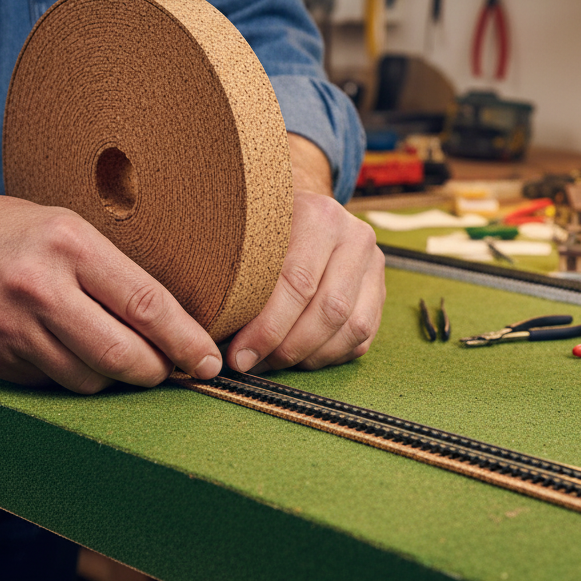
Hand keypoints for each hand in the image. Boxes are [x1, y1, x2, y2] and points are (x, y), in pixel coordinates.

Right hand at [0, 156, 221, 393]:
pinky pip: (53, 384)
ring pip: (88, 380)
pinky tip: (71, 352)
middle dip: (157, 370)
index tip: (207, 359)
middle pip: (121, 354)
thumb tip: (179, 322)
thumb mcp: (74, 227)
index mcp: (70, 245)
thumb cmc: (18, 232)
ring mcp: (10, 327)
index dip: (185, 340)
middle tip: (172, 369)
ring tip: (121, 357)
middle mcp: (39, 287)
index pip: (145, 304)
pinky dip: (73, 376)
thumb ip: (119, 270)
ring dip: (115, 378)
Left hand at [225, 136, 384, 373]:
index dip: (267, 327)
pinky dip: (328, 357)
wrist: (303, 215)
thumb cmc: (263, 231)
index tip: (237, 355)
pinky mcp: (379, 293)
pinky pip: (361, 339)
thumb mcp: (246, 231)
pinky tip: (298, 358)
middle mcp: (355, 237)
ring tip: (273, 363)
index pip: (298, 282)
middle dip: (286, 347)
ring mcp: (374, 266)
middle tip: (252, 365)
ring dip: (309, 356)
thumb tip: (201, 325)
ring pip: (351, 328)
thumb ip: (233, 266)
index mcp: (320, 216)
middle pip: (329, 309)